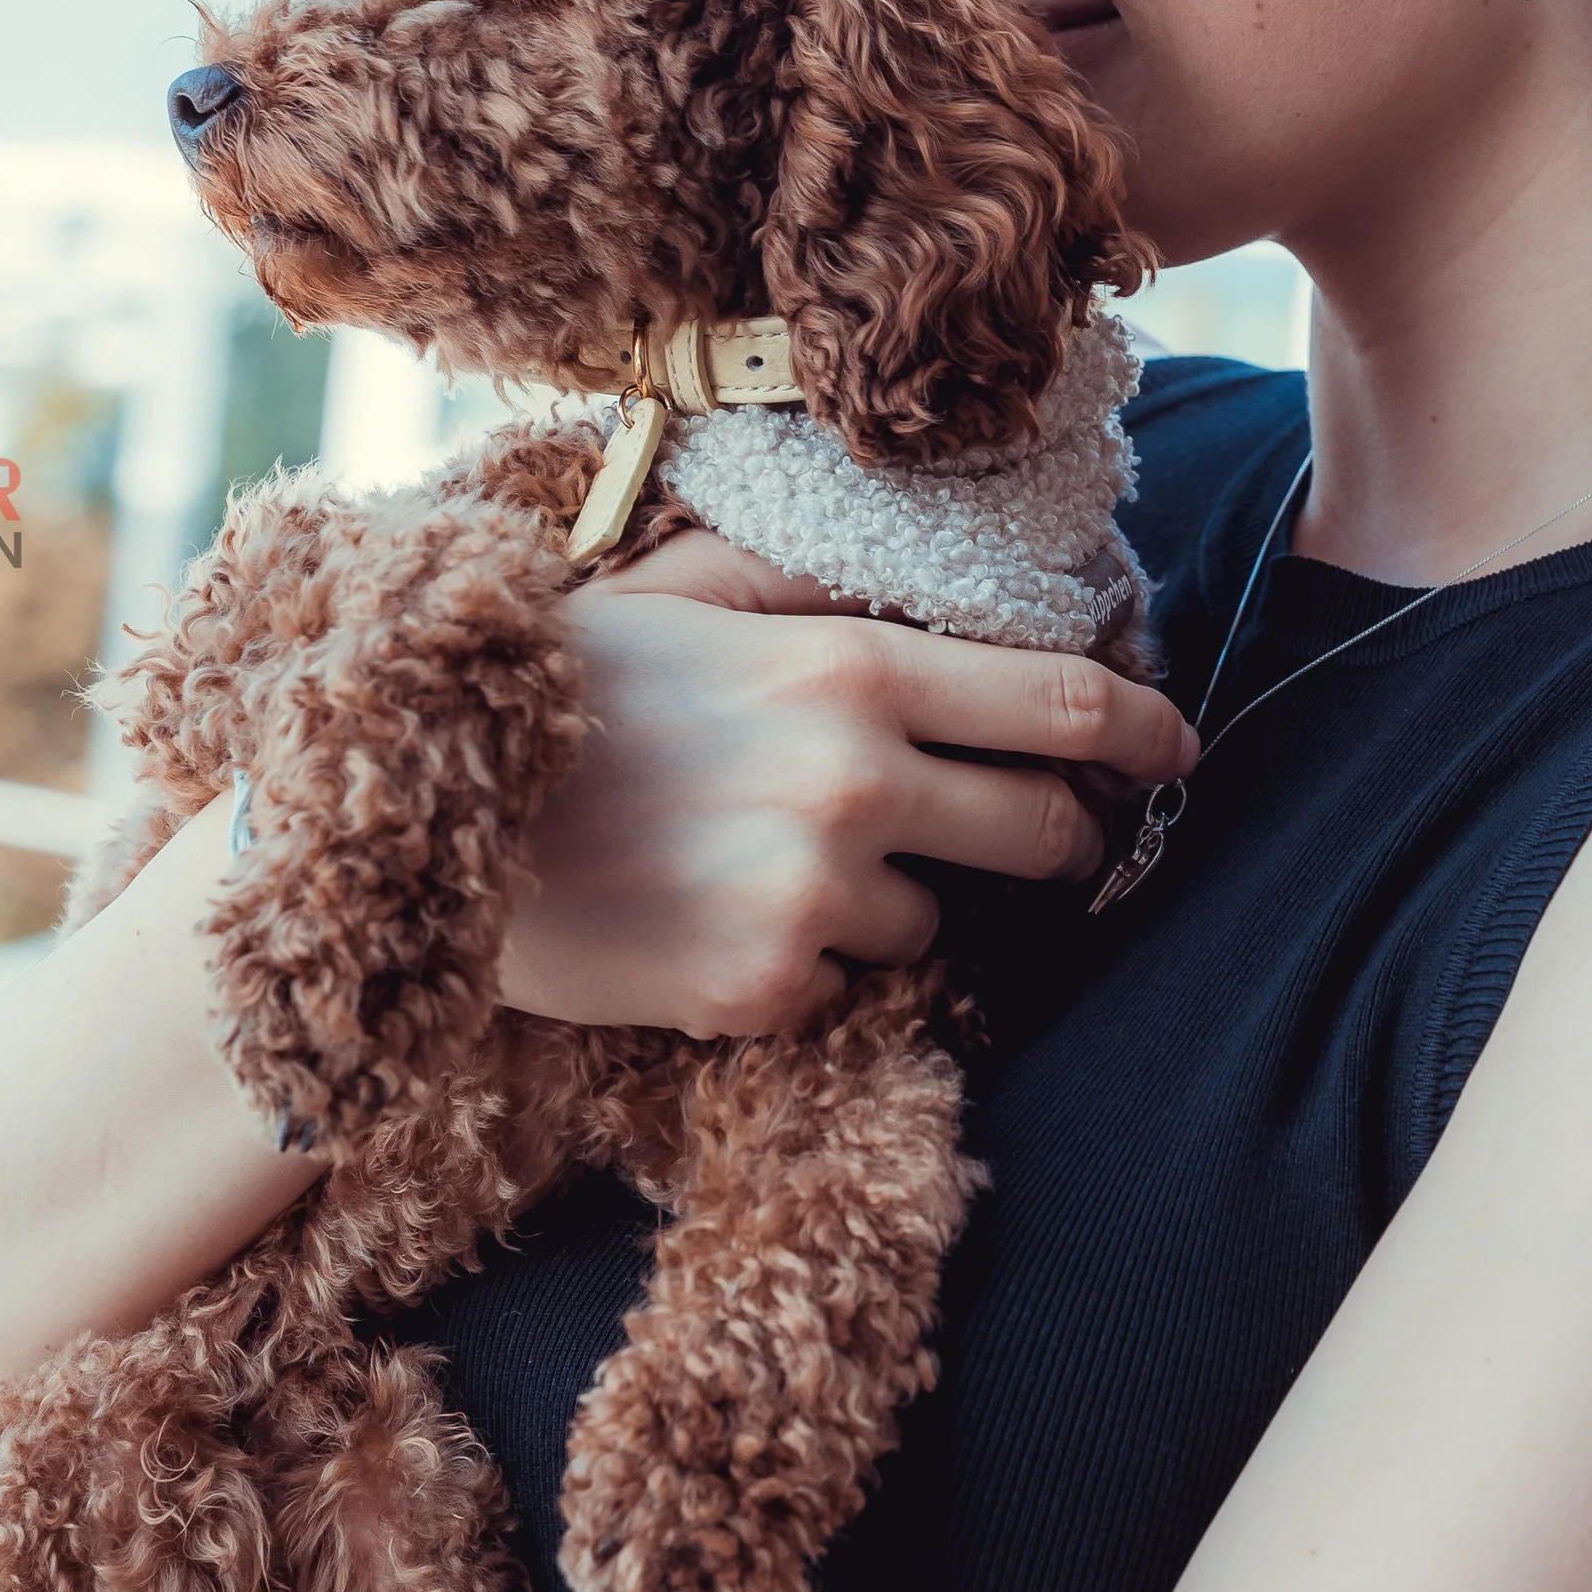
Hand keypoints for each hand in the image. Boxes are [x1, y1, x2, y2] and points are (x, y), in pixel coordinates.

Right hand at [499, 530, 1194, 1038]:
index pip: (1061, 705)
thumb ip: (811, 598)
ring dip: (888, 900)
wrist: (412, 811)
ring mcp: (812, 897)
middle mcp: (853, 782)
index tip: (1179, 751)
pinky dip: (802, 961)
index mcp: (849, 669)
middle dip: (1061, 839)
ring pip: (933, 921)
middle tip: (1040, 839)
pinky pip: (839, 985)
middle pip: (1045, 831)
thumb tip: (923, 609)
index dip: (1144, 732)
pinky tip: (713, 915)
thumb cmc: (557, 690)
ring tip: (769, 860)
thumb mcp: (686, 599)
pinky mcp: (763, 992)